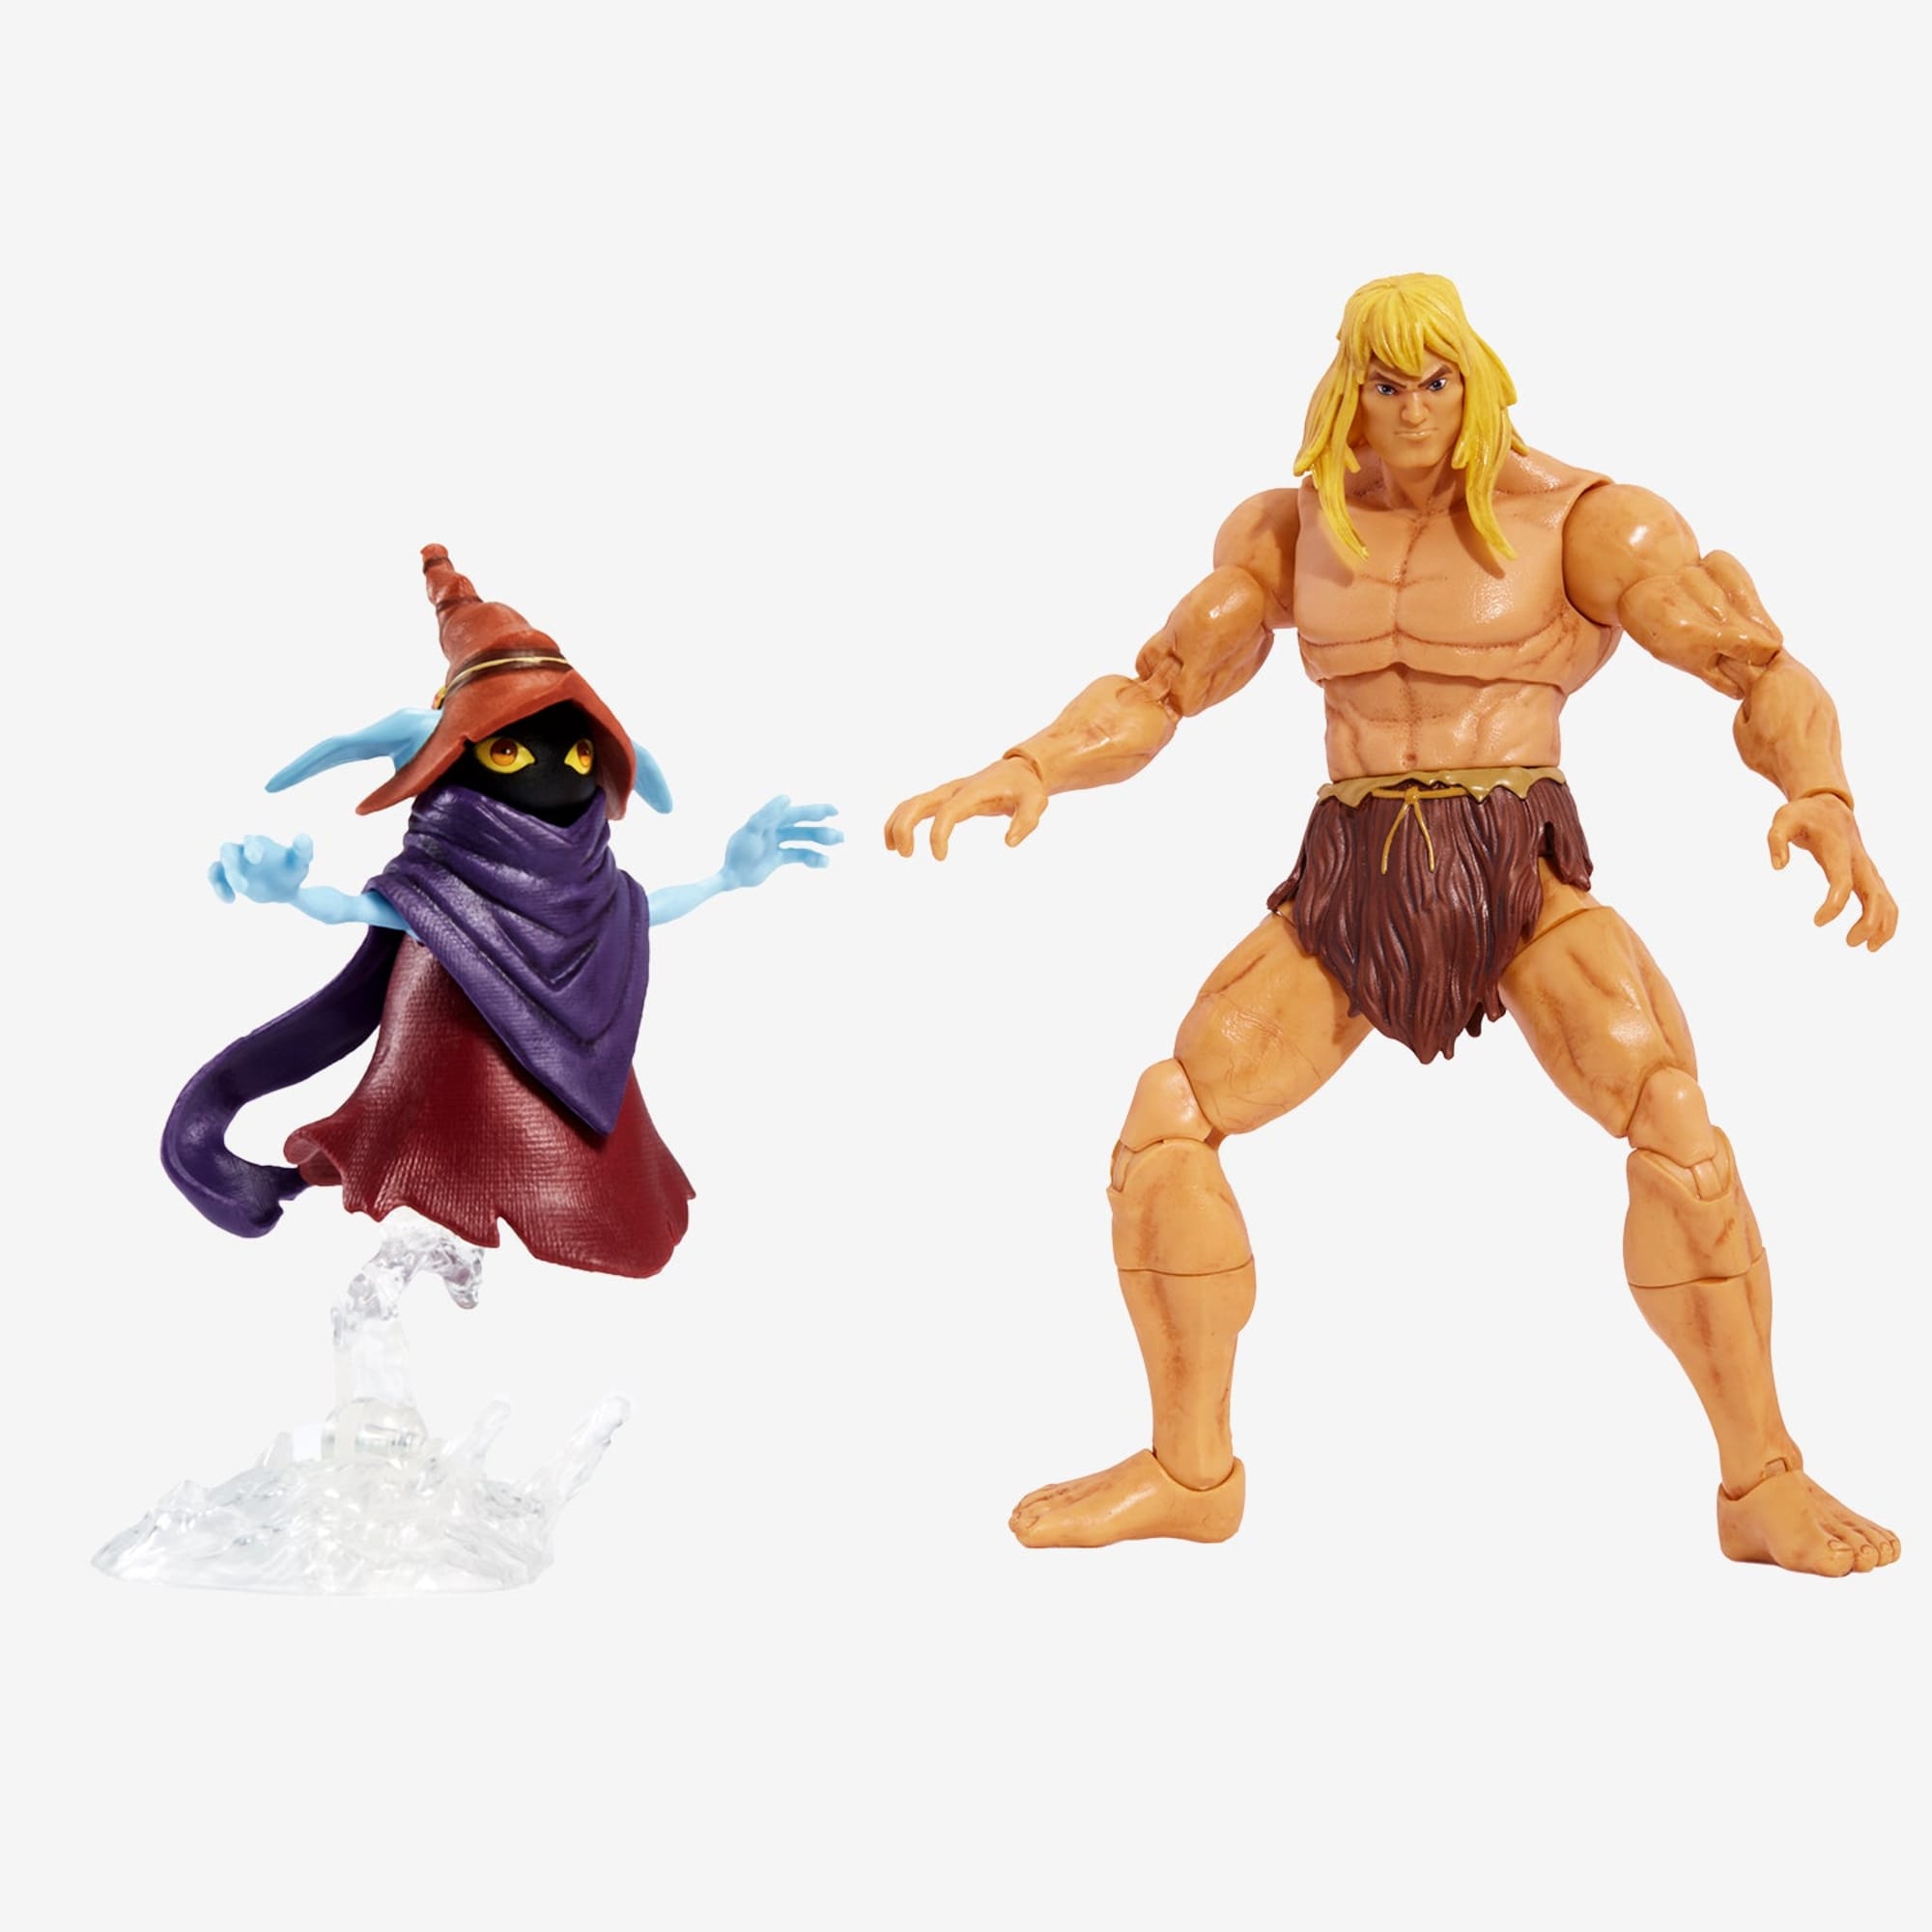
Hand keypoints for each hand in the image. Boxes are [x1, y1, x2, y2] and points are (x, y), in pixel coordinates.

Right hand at [209, 833, 313, 904]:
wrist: (284, 887)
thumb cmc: (292, 869)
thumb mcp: (300, 861)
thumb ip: (302, 849)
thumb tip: (303, 837)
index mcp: (259, 843)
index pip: (251, 841)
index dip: (252, 848)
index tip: (256, 860)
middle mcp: (241, 850)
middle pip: (227, 850)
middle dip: (231, 866)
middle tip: (243, 887)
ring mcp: (233, 864)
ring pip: (217, 865)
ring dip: (222, 879)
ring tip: (237, 894)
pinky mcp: (228, 877)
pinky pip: (216, 878)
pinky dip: (219, 888)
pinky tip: (230, 900)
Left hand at [720, 797, 840, 890]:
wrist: (731, 876)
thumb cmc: (738, 852)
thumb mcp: (752, 830)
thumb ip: (768, 813)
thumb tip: (788, 796)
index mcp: (768, 820)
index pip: (795, 812)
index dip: (814, 811)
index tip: (832, 811)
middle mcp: (774, 829)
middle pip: (802, 826)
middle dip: (821, 829)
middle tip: (840, 836)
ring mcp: (776, 844)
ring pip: (803, 841)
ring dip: (821, 842)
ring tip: (838, 844)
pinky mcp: (777, 859)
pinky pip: (798, 856)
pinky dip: (812, 859)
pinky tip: (824, 862)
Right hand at [884, 757, 1048, 859]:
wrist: (1018, 770)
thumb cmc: (1025, 788)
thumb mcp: (1035, 803)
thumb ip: (1026, 822)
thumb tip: (1009, 843)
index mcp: (972, 792)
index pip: (947, 812)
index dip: (938, 835)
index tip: (939, 859)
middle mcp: (953, 790)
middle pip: (917, 803)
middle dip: (904, 827)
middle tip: (906, 855)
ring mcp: (945, 793)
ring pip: (910, 803)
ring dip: (896, 825)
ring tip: (895, 851)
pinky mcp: (943, 798)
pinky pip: (914, 806)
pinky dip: (901, 821)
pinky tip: (897, 843)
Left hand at [1767, 796, 1897, 949]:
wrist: (1829, 806)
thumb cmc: (1803, 815)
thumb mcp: (1783, 820)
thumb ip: (1776, 841)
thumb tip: (1778, 866)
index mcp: (1839, 850)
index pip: (1843, 881)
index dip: (1834, 904)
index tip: (1817, 922)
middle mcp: (1859, 861)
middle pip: (1875, 894)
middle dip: (1869, 921)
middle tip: (1850, 942)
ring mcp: (1867, 868)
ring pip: (1886, 899)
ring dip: (1884, 925)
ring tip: (1868, 948)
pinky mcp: (1869, 875)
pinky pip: (1885, 898)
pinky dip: (1886, 920)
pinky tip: (1874, 939)